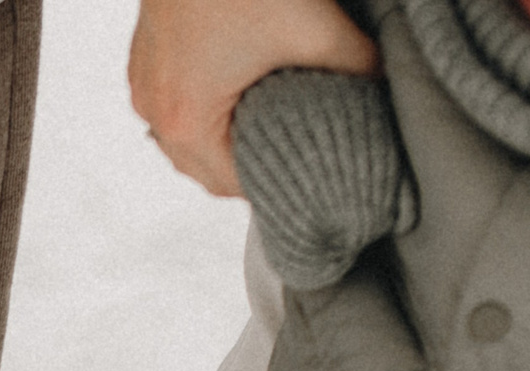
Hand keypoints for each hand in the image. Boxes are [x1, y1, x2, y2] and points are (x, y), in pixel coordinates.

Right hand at [130, 0, 377, 196]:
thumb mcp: (314, 25)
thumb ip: (356, 66)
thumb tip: (385, 90)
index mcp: (186, 120)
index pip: (233, 185)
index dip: (276, 183)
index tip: (310, 174)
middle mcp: (154, 109)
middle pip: (205, 169)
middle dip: (251, 164)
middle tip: (298, 150)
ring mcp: (144, 80)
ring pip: (187, 138)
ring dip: (226, 135)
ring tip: (271, 120)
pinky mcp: (146, 54)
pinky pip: (175, 102)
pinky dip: (207, 105)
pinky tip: (241, 85)